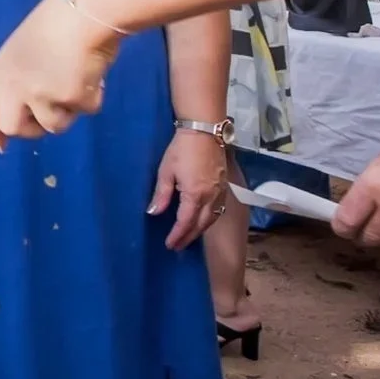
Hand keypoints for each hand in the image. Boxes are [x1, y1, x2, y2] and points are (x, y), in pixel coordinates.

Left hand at [0, 0, 121, 146]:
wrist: (85, 11)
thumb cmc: (56, 24)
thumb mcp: (23, 50)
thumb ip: (18, 78)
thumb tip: (25, 107)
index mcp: (1, 70)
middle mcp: (16, 86)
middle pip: (13, 127)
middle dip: (31, 130)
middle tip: (46, 118)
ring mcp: (43, 95)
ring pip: (54, 125)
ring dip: (67, 111)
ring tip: (75, 81)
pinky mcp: (72, 98)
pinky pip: (85, 110)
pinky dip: (92, 97)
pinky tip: (92, 73)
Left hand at [148, 129, 226, 249]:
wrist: (205, 132)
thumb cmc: (182, 150)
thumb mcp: (166, 171)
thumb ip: (162, 194)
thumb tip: (154, 213)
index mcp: (195, 194)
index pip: (185, 222)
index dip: (177, 235)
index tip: (170, 244)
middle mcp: (211, 197)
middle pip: (201, 225)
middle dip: (189, 237)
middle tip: (177, 246)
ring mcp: (221, 192)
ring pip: (212, 219)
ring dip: (200, 230)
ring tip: (188, 237)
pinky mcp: (225, 186)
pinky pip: (219, 210)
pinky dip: (210, 219)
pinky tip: (202, 221)